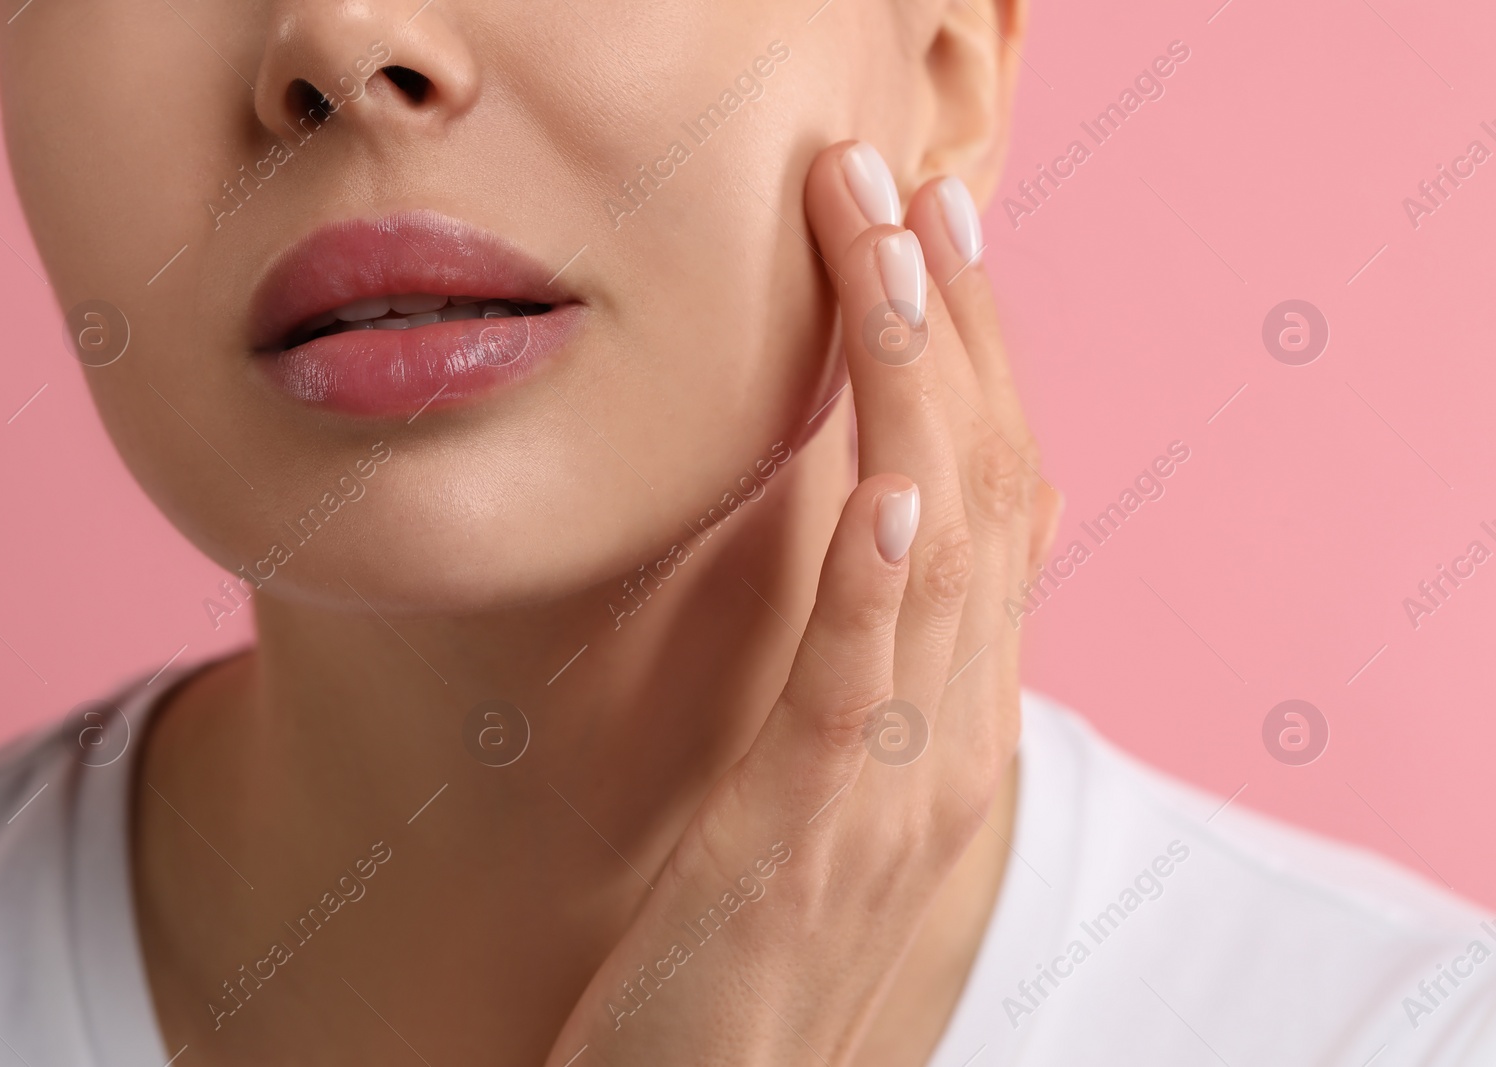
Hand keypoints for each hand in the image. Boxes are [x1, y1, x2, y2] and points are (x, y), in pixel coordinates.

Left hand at [542, 141, 1053, 1065]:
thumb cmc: (761, 931)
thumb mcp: (839, 780)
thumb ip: (879, 663)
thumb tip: (892, 536)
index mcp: (955, 711)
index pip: (998, 502)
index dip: (978, 358)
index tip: (937, 236)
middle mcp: (954, 734)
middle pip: (987, 493)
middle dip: (951, 329)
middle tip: (912, 192)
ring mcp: (897, 784)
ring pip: (942, 560)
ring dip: (916, 397)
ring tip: (891, 262)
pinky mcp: (814, 832)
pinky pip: (866, 690)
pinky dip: (887, 584)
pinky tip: (886, 490)